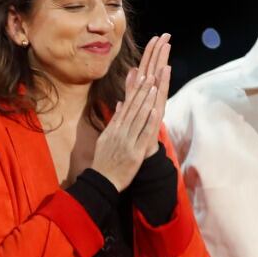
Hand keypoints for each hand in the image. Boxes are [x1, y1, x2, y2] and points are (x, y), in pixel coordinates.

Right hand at [90, 71, 158, 191]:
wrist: (102, 181)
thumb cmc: (104, 161)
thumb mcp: (105, 138)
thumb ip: (114, 120)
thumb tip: (120, 102)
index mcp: (113, 129)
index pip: (126, 106)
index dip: (134, 91)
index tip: (142, 77)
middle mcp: (119, 132)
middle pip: (132, 108)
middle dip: (142, 91)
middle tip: (150, 76)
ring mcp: (127, 141)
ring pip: (138, 118)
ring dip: (146, 102)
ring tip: (154, 87)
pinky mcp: (135, 152)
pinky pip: (143, 135)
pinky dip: (149, 122)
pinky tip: (155, 111)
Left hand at [135, 34, 170, 155]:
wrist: (140, 154)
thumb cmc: (136, 132)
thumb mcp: (131, 105)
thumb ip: (132, 88)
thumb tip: (132, 70)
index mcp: (146, 95)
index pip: (149, 69)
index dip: (152, 53)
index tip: (157, 36)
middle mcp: (153, 98)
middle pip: (156, 71)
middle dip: (160, 54)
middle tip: (166, 36)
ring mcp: (155, 107)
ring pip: (159, 82)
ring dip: (162, 67)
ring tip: (166, 49)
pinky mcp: (156, 116)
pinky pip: (159, 98)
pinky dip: (161, 87)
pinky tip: (164, 74)